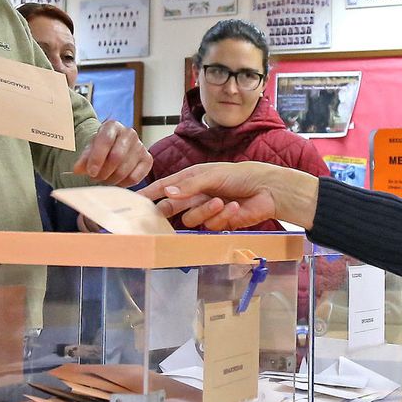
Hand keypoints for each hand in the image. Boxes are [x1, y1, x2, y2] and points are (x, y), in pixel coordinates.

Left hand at [72, 120, 151, 185]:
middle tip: (96, 179)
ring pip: (125, 169)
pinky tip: (116, 182)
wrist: (114, 150)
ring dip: (112, 179)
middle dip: (104, 172)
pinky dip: (123, 183)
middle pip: (117, 157)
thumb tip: (78, 170)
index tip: (91, 172)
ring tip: (104, 180)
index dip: (97, 158)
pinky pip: (135, 177)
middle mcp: (129, 133)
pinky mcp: (147, 159)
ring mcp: (140, 146)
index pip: (106, 141)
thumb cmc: (100, 149)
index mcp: (112, 126)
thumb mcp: (89, 151)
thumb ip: (83, 159)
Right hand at [140, 163, 319, 229]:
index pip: (164, 188)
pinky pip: (210, 226)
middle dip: (168, 212)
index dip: (148, 195)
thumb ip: (189, 186)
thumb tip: (167, 194)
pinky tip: (235, 207)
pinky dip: (222, 216)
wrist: (268, 189)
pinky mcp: (218, 224)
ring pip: (191, 219)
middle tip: (161, 217)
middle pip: (171, 209)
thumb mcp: (212, 175)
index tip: (133, 202)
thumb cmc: (240, 175)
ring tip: (222, 201)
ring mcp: (206, 211)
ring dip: (206, 211)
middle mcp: (195, 196)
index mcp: (190, 180)